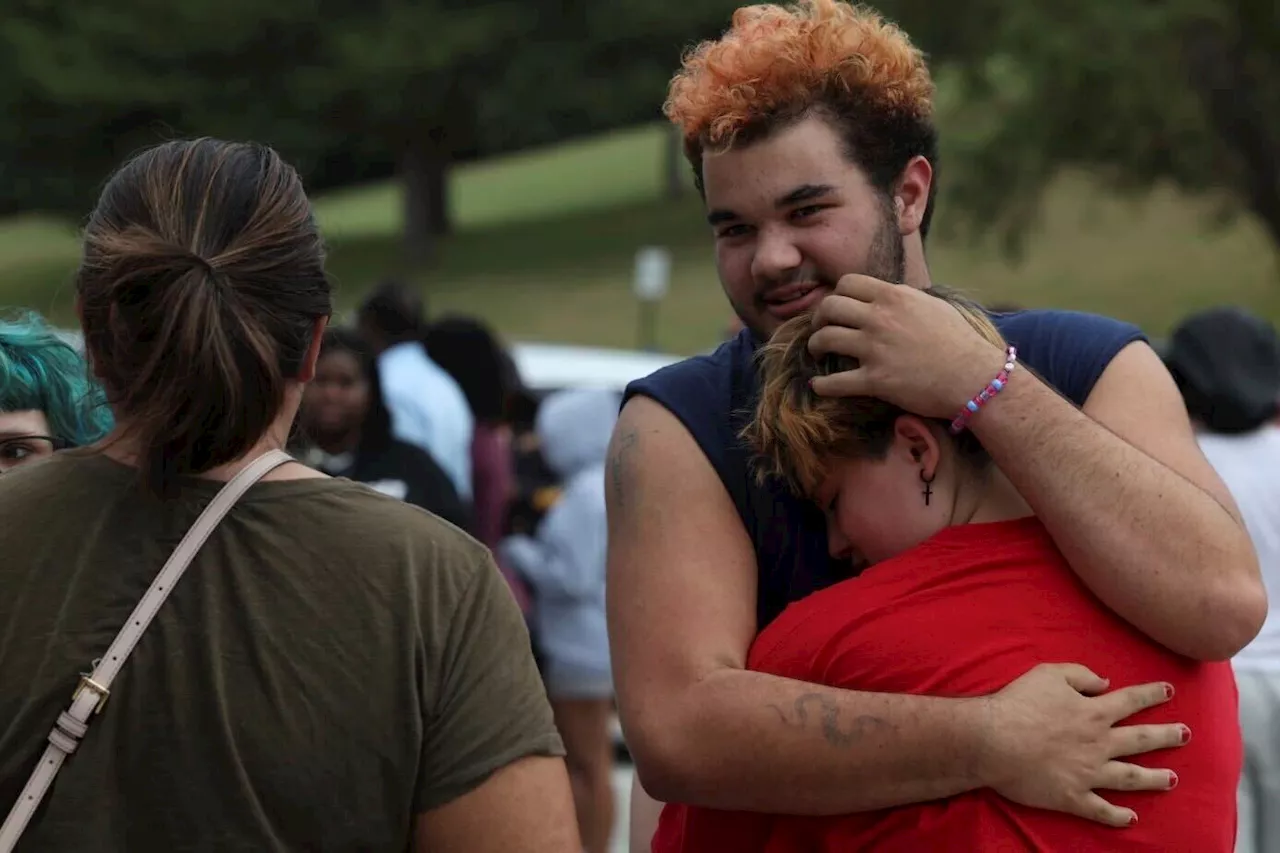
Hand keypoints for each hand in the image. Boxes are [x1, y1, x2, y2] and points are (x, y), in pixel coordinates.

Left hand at [806, 275, 1004, 417]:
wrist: (974, 376)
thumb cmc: (959, 341)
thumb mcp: (931, 305)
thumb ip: (902, 298)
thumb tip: (885, 295)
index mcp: (894, 296)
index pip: (847, 283)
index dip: (836, 295)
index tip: (836, 308)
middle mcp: (879, 318)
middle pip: (829, 307)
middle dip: (818, 318)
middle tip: (820, 329)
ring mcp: (875, 349)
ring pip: (825, 339)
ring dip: (815, 346)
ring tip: (817, 353)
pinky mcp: (875, 380)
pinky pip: (834, 382)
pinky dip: (822, 385)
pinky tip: (818, 386)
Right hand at [977, 663, 1186, 826]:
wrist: (992, 739)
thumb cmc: (1017, 702)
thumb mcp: (1048, 674)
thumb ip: (1080, 675)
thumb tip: (1104, 683)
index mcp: (1093, 712)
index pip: (1130, 701)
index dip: (1151, 694)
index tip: (1169, 690)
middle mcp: (1098, 744)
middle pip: (1140, 740)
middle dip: (1166, 736)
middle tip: (1186, 734)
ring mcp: (1088, 773)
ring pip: (1130, 777)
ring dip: (1154, 778)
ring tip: (1172, 779)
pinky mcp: (1072, 796)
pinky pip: (1101, 809)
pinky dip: (1118, 816)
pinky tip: (1132, 819)